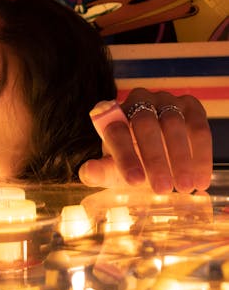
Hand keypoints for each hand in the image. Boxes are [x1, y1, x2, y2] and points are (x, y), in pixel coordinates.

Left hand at [78, 90, 212, 193]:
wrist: (156, 155)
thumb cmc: (131, 162)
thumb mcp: (114, 171)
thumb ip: (100, 172)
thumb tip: (87, 171)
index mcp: (113, 115)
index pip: (116, 131)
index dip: (125, 157)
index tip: (135, 182)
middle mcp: (138, 101)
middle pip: (145, 124)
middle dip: (155, 158)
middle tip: (162, 189)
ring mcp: (166, 101)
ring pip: (173, 124)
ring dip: (180, 158)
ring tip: (184, 188)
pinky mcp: (191, 108)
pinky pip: (199, 128)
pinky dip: (201, 155)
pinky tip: (201, 180)